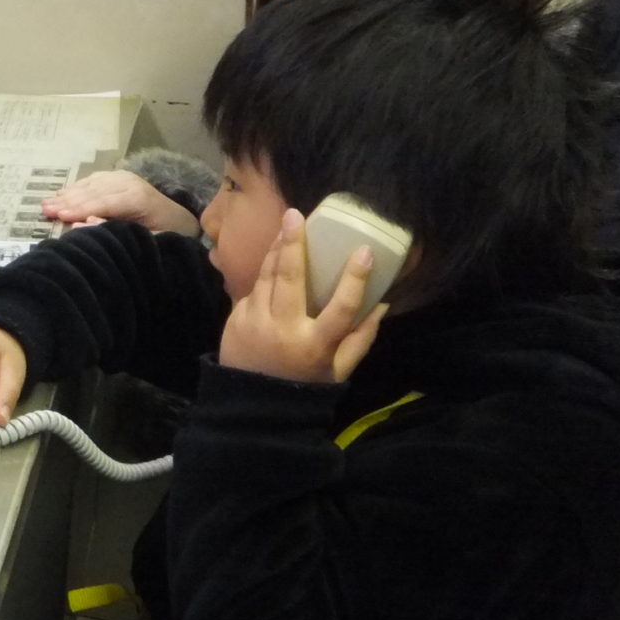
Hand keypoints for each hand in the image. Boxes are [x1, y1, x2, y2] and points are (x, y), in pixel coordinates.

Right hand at [43, 170, 200, 234]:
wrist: (179, 218)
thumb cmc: (164, 234)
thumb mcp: (148, 239)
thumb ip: (118, 232)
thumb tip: (87, 224)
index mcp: (139, 199)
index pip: (104, 202)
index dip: (81, 209)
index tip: (59, 216)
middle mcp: (130, 183)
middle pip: (94, 191)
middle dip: (68, 201)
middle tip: (44, 210)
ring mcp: (124, 177)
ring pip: (90, 184)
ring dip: (67, 194)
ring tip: (46, 204)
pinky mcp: (119, 177)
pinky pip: (93, 180)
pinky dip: (76, 187)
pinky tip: (61, 194)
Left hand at [218, 209, 386, 383]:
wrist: (250, 404)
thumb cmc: (303, 384)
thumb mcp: (338, 370)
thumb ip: (361, 339)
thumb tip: (383, 304)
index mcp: (316, 345)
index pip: (340, 308)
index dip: (355, 280)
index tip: (364, 251)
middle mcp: (284, 330)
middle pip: (290, 279)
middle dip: (294, 244)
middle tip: (296, 215)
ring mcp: (256, 322)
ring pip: (267, 276)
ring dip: (276, 249)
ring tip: (287, 225)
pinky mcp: (236, 319)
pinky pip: (253, 288)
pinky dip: (265, 272)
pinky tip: (274, 257)